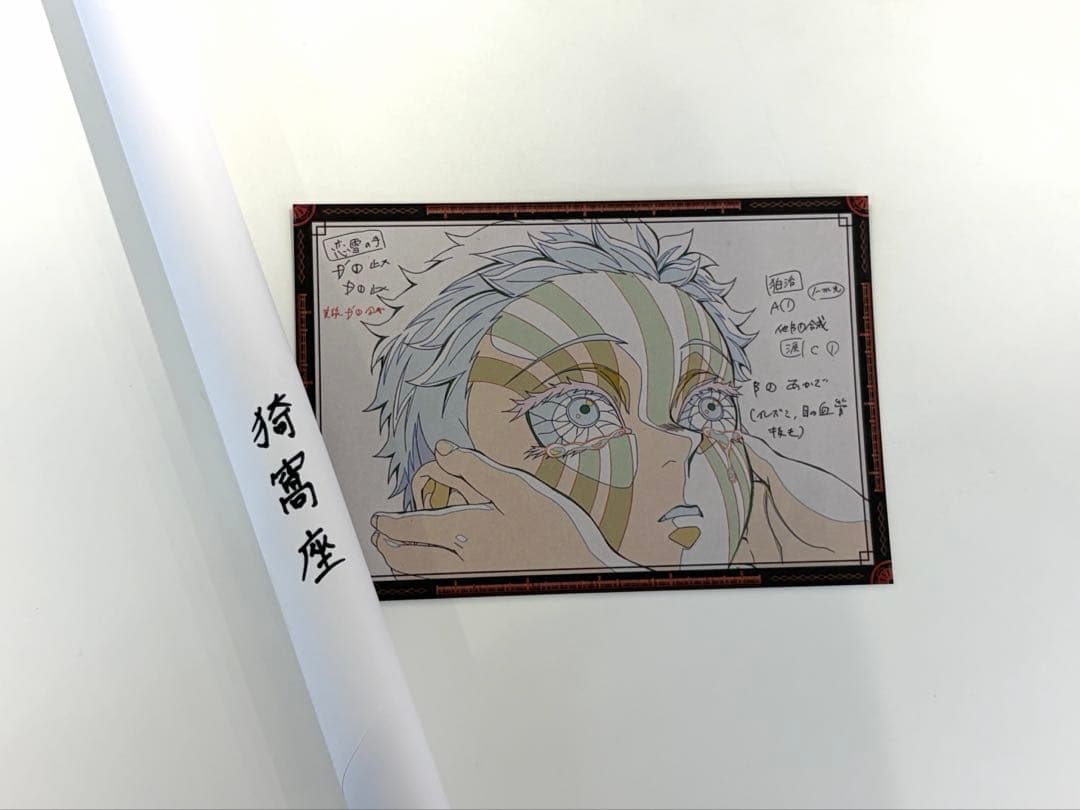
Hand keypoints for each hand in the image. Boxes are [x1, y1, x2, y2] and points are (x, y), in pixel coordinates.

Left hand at [370, 440, 611, 574]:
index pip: (414, 529)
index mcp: (467, 530)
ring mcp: (474, 580)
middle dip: (390, 547)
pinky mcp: (488, 590)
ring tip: (394, 556)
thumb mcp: (518, 489)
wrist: (588, 575)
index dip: (390, 526)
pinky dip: (426, 579)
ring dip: (403, 565)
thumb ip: (475, 468)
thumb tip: (441, 449)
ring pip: (424, 577)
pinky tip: (430, 574)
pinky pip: (443, 585)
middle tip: (378, 538)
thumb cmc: (557, 531)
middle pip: (412, 558)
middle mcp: (463, 560)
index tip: (377, 522)